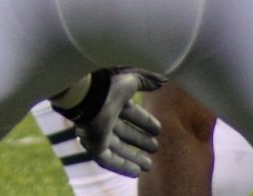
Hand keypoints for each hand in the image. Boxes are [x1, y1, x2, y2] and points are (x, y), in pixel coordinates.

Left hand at [52, 68, 166, 177]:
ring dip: (133, 157)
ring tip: (149, 165)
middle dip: (139, 140)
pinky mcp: (94, 146)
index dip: (144, 121)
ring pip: (118, 148)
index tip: (158, 130)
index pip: (131, 114)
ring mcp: (99, 132)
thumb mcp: (132, 80)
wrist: (89, 95)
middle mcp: (105, 117)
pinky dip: (122, 166)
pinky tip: (136, 172)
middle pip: (125, 132)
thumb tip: (163, 81)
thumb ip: (146, 81)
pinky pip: (109, 159)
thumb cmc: (109, 85)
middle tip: (155, 147)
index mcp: (113, 100)